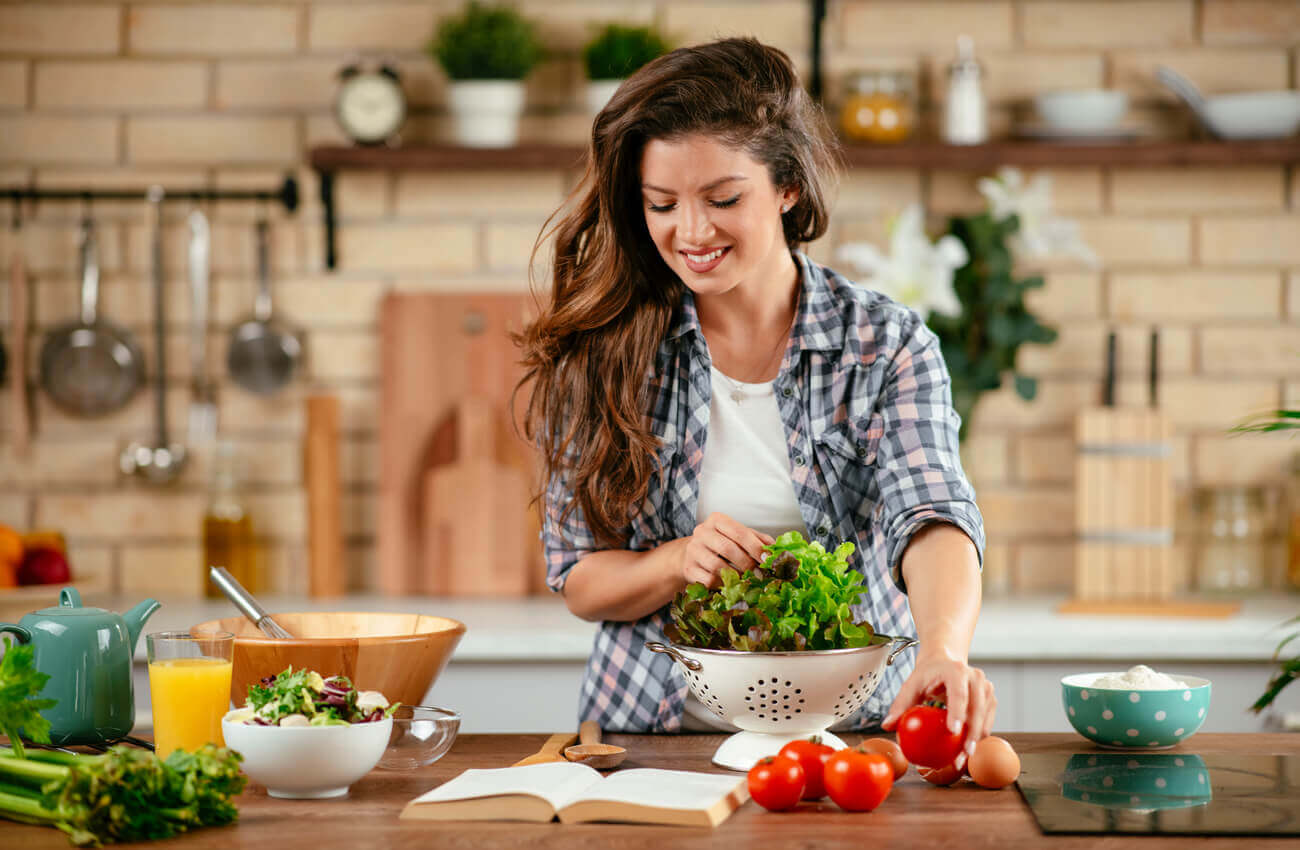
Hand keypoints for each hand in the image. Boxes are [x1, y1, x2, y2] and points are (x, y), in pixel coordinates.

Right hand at [679, 513, 772, 587]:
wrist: (691, 554)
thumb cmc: (721, 544)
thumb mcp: (739, 536)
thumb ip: (758, 540)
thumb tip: (777, 550)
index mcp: (717, 520)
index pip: (739, 532)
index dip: (755, 547)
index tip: (768, 559)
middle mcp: (702, 532)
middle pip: (727, 548)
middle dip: (747, 563)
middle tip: (759, 573)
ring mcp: (693, 550)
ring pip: (717, 567)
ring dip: (736, 576)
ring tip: (746, 579)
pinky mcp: (688, 569)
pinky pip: (709, 580)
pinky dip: (723, 584)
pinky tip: (731, 584)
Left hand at [880, 650, 995, 769]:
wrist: (945, 661)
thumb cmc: (927, 674)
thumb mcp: (911, 685)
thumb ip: (900, 704)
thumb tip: (887, 726)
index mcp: (956, 671)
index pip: (959, 694)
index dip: (958, 713)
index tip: (953, 732)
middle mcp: (976, 678)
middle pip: (977, 709)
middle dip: (971, 734)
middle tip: (962, 755)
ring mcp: (986, 688)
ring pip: (985, 718)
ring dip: (976, 740)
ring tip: (963, 759)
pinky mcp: (991, 699)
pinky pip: (987, 721)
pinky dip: (978, 737)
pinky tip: (966, 751)